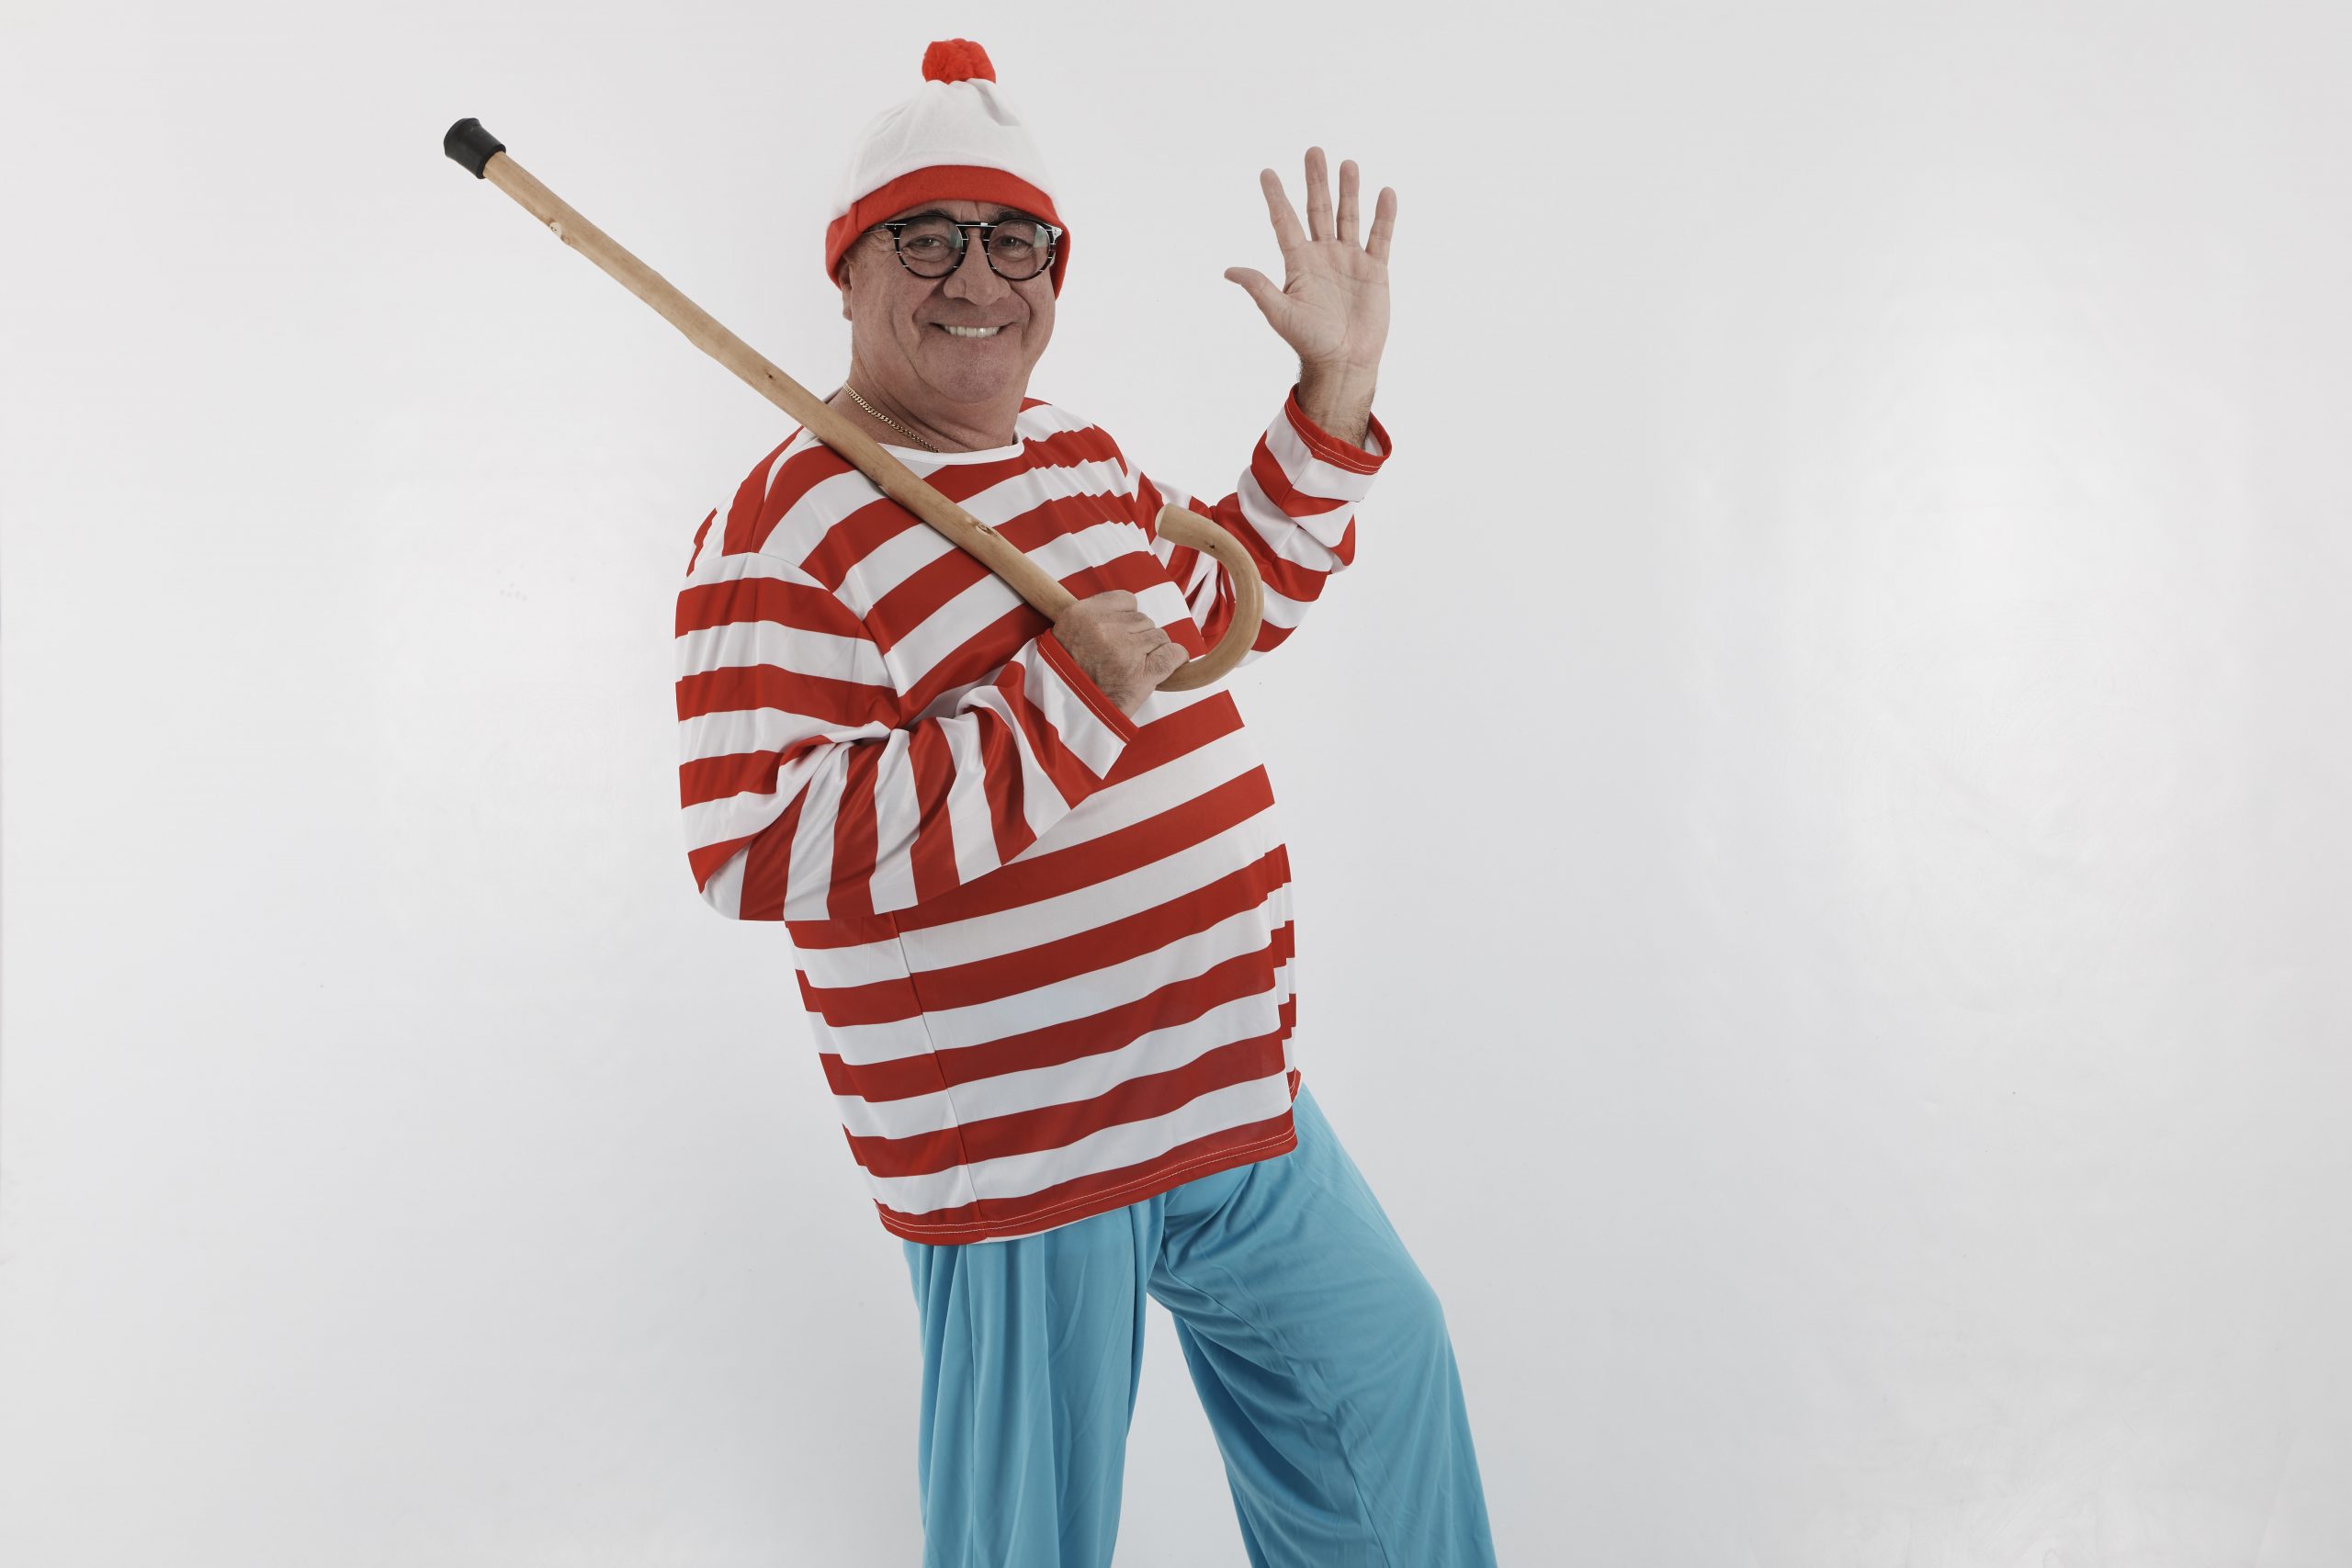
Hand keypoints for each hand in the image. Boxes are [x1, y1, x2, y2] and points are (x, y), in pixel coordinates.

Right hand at [1051, 590, 1186, 715]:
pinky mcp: (1140, 673)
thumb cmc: (1070, 678)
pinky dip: (1176, 659)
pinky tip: (1170, 664)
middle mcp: (1102, 628)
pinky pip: (1172, 654)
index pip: (1126, 599)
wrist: (1068, 716)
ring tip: (1132, 669)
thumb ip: (1096, 618)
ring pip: (1158, 635)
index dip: (1127, 618)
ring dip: (1152, 651)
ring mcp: (1123, 650)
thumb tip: (1132, 613)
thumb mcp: (1066, 635)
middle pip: (1144, 619)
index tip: (1119, 635)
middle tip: (1121, 659)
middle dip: (1139, 637)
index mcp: (1080, 615)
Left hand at [1224, 147, 1394, 381]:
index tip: (1266, 173)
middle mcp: (1323, 255)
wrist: (1344, 361)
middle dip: (1315, 181)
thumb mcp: (1280, 313)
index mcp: (1299, 263)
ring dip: (1348, 190)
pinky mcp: (1375, 269)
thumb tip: (1229, 271)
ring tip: (1347, 163)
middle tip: (1312, 151)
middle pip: (1318, 209)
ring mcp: (1350, 259)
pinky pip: (1381, 237)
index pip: (1285, 223)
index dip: (1276, 198)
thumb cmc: (1309, 340)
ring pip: (1348, 216)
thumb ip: (1259, 288)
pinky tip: (1385, 193)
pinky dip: (1384, 216)